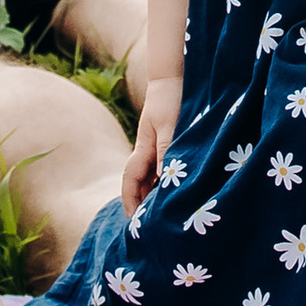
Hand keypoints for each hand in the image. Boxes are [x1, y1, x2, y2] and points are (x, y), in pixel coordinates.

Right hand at [122, 78, 182, 217]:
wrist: (175, 77)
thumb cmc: (173, 99)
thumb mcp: (171, 125)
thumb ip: (167, 150)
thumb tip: (163, 179)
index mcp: (144, 149)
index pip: (131, 181)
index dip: (130, 202)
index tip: (133, 222)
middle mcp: (147, 150)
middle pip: (140, 183)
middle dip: (140, 204)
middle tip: (148, 228)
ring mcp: (157, 146)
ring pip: (152, 177)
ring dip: (154, 195)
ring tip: (163, 216)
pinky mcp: (168, 142)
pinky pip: (163, 168)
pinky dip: (165, 182)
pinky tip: (176, 192)